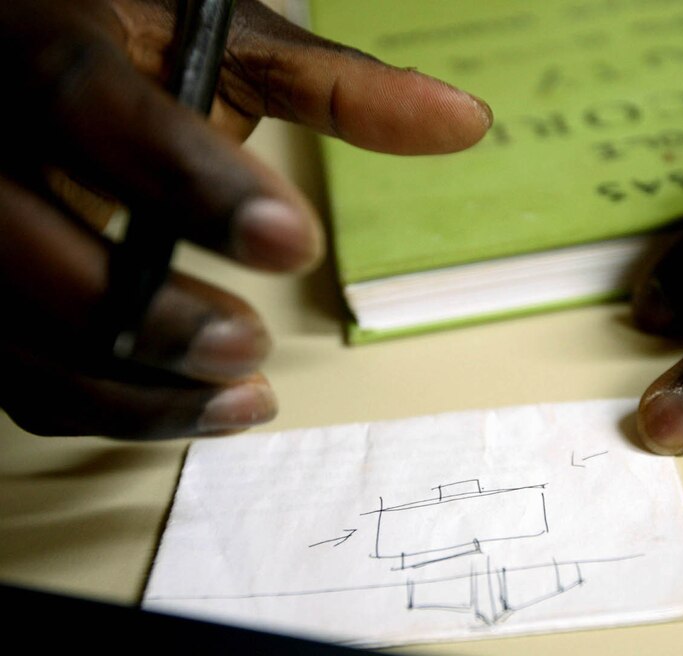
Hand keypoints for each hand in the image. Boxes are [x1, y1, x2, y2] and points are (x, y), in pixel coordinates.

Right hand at [0, 0, 490, 438]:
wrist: (44, 60)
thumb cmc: (142, 50)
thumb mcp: (228, 45)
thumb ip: (336, 86)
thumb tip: (462, 122)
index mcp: (43, 43)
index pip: (88, 107)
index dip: (188, 181)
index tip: (290, 241)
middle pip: (19, 242)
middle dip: (145, 312)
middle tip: (248, 343)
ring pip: (15, 331)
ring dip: (131, 388)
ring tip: (244, 394)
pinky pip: (20, 374)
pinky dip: (111, 408)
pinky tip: (199, 408)